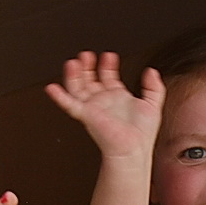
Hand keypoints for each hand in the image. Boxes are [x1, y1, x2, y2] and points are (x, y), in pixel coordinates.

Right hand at [45, 52, 163, 160]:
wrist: (134, 149)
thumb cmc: (141, 135)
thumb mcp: (153, 105)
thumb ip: (154, 87)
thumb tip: (151, 71)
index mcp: (117, 98)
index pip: (107, 76)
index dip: (107, 65)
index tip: (109, 55)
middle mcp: (103, 102)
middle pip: (89, 79)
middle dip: (87, 66)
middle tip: (87, 55)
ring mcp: (93, 108)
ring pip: (77, 87)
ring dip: (74, 74)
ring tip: (74, 62)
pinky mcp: (86, 115)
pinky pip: (69, 105)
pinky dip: (59, 97)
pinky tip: (52, 88)